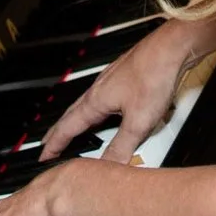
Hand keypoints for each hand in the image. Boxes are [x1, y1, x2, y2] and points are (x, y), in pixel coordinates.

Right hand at [38, 11, 215, 161]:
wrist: (172, 48)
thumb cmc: (154, 76)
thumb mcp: (138, 121)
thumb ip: (122, 146)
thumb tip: (108, 167)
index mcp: (96, 101)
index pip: (67, 128)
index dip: (55, 145)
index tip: (43, 156)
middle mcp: (99, 89)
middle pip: (71, 114)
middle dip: (59, 132)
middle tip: (49, 144)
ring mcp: (111, 81)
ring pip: (86, 105)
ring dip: (75, 120)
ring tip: (72, 130)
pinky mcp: (125, 77)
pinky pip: (100, 98)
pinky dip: (93, 110)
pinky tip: (105, 112)